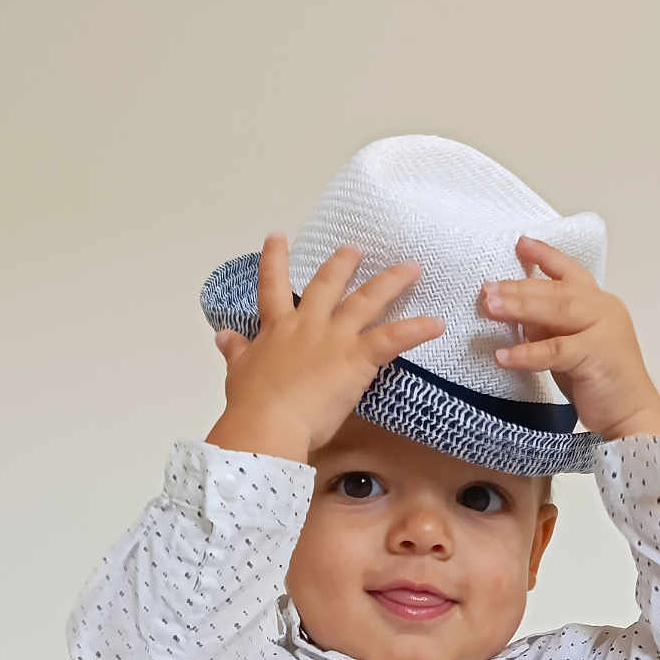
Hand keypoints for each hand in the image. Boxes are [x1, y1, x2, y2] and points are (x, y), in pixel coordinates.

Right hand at [213, 235, 445, 460]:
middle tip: (355, 248)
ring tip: (410, 268)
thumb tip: (223, 337)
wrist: (268, 422)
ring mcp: (334, 338)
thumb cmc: (253, 404)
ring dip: (390, 282)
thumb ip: (237, 351)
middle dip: (342, 264)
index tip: (278, 237)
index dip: (275, 260)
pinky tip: (436, 323)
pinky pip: (393, 338)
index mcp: (278, 329)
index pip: (273, 287)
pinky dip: (416, 330)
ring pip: (367, 300)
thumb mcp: (239, 373)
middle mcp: (308, 324)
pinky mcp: (357, 358)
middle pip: (327, 284)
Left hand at [479, 236, 659, 439]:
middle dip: (519, 286)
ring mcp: (603, 330)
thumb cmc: (603, 386)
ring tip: (489, 307)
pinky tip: (502, 356)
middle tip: (487, 287)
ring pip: (556, 310)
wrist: (635, 416)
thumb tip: (519, 312)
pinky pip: (554, 350)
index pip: (570, 272)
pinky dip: (526, 353)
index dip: (545, 256)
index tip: (520, 244)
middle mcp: (604, 310)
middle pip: (556, 289)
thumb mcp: (571, 348)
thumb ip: (550, 328)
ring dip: (519, 307)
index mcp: (601, 304)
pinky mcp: (596, 355)